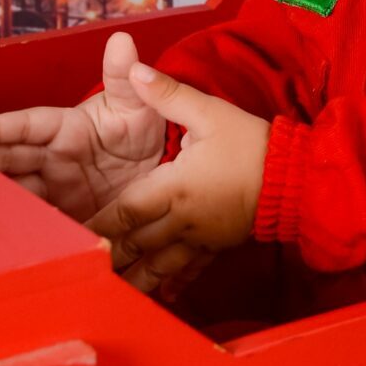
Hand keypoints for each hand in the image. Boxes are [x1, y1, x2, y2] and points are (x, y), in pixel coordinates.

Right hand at [0, 30, 166, 220]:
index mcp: (66, 128)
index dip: (0, 127)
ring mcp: (57, 190)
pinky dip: (25, 227)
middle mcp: (54, 159)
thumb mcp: (137, 104)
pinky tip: (8, 235)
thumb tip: (122, 41)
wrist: (162, 172)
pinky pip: (42, 222)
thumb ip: (124, 78)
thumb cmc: (143, 129)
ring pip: (18, 191)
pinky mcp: (66, 218)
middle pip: (12, 160)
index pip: (28, 125)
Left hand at [86, 63, 269, 293]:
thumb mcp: (209, 112)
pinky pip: (190, 268)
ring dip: (133, 279)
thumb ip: (168, 94)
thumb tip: (135, 69)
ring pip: (159, 264)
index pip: (125, 212)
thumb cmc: (251, 144)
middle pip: (136, 243)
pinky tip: (163, 296)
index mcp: (174, 187)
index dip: (96, 225)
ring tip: (109, 296)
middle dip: (106, 257)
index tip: (68, 236)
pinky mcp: (217, 244)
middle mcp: (181, 218)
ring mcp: (200, 236)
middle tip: (76, 269)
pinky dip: (174, 283)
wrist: (297, 178)